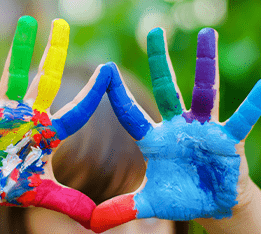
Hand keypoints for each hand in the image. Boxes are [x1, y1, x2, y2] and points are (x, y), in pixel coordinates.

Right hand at [0, 16, 110, 229]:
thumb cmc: (9, 185)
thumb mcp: (41, 193)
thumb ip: (68, 203)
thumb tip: (95, 221)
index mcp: (48, 131)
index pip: (78, 109)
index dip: (93, 92)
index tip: (109, 69)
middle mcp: (29, 115)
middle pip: (46, 79)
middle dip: (54, 53)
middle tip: (64, 24)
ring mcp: (3, 111)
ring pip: (12, 75)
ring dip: (19, 50)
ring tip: (27, 22)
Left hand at [90, 28, 260, 232]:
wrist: (210, 204)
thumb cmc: (180, 199)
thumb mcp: (149, 203)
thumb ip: (122, 209)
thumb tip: (92, 223)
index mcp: (154, 139)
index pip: (131, 113)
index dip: (117, 95)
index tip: (105, 70)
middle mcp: (177, 126)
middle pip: (165, 88)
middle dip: (158, 61)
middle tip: (152, 31)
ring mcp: (204, 128)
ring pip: (204, 91)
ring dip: (206, 64)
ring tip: (206, 34)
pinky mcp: (229, 138)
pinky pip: (244, 117)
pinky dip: (254, 103)